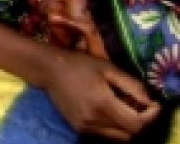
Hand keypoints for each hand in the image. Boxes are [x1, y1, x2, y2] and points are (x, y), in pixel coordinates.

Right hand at [41, 48, 159, 140]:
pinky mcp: (79, 128)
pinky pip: (105, 134)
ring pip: (118, 137)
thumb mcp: (108, 68)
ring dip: (126, 125)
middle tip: (136, 104)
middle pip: (130, 133)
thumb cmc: (79, 64)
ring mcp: (85, 127)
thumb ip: (132, 85)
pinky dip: (113, 127)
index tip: (152, 104)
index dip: (150, 116)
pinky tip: (108, 110)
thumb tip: (148, 101)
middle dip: (139, 121)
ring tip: (122, 107)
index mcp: (103, 103)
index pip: (137, 124)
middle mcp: (94, 120)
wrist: (49, 70)